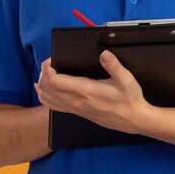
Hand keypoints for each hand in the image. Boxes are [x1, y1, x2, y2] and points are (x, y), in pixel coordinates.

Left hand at [34, 50, 149, 134]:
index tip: (52, 59)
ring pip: (46, 98)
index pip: (54, 81)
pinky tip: (45, 89)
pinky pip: (53, 106)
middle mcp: (76, 101)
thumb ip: (114, 66)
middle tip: (50, 63)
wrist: (132, 119)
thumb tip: (104, 54)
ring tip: (47, 73)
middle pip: (46, 88)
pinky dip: (45, 96)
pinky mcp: (76, 112)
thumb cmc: (129, 99)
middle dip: (43, 73)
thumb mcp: (126, 79)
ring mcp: (75, 108)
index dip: (48, 68)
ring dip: (42, 85)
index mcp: (86, 91)